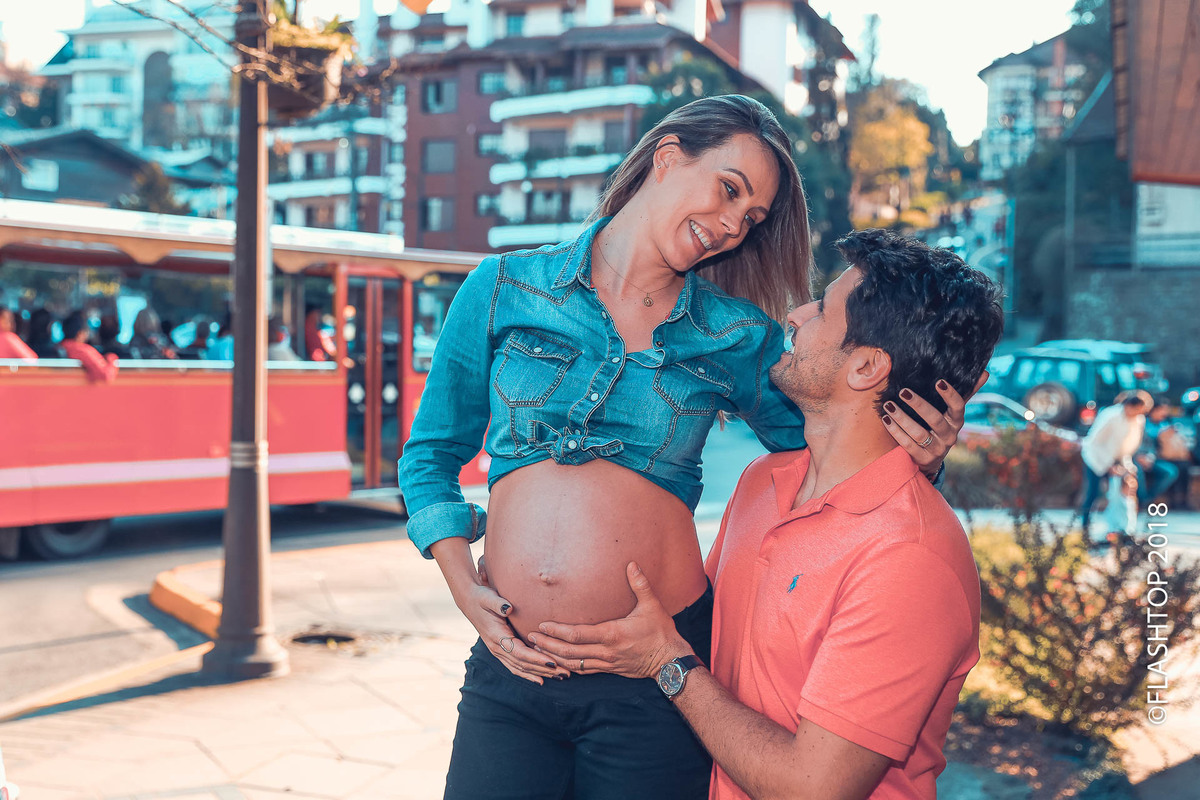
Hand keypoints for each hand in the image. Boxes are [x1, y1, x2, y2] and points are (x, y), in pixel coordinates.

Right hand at [454, 555, 569, 684]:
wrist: (470, 601)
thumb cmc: (482, 598)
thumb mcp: (488, 597)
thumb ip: (498, 603)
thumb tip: (508, 608)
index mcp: (497, 637)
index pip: (520, 652)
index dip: (537, 659)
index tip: (553, 663)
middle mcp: (497, 648)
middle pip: (523, 664)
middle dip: (544, 670)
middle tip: (565, 674)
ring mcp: (498, 651)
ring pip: (520, 668)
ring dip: (540, 674)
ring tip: (559, 678)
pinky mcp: (500, 650)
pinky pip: (515, 666)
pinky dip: (528, 674)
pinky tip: (541, 679)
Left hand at [529, 562, 692, 679]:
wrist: (670, 661)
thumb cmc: (661, 632)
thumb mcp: (652, 606)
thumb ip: (640, 584)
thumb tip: (631, 564)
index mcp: (612, 635)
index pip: (577, 635)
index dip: (557, 631)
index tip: (542, 624)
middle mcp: (605, 651)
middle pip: (569, 652)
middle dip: (547, 645)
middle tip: (529, 638)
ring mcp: (606, 663)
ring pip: (573, 664)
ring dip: (553, 657)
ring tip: (537, 650)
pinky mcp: (609, 669)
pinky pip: (583, 670)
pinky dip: (567, 667)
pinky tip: (558, 662)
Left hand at [883, 371, 987, 477]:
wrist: (930, 459)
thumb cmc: (940, 427)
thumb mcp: (951, 412)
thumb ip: (965, 393)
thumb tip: (985, 372)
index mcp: (957, 422)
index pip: (959, 407)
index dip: (950, 395)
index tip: (938, 381)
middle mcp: (949, 436)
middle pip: (935, 420)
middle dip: (919, 404)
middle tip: (903, 391)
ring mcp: (937, 449)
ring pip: (919, 433)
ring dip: (902, 418)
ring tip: (888, 405)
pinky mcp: (923, 459)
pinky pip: (908, 445)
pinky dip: (896, 432)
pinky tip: (886, 419)